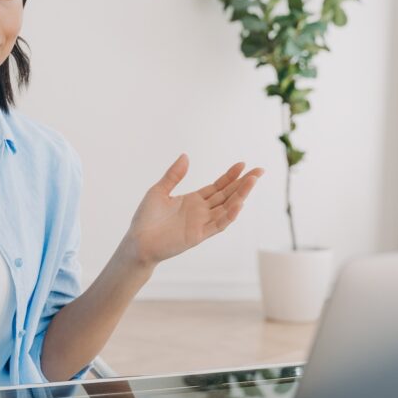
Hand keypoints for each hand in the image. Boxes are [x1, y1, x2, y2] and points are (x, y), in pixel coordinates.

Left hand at [124, 154, 262, 266]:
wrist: (138, 241)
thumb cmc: (146, 219)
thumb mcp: (159, 190)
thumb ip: (174, 175)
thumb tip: (186, 156)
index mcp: (193, 200)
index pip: (218, 186)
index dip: (230, 176)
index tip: (242, 164)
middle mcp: (201, 211)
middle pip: (227, 195)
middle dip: (243, 183)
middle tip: (259, 171)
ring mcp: (202, 223)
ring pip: (227, 208)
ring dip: (241, 196)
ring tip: (253, 182)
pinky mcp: (198, 235)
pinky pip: (218, 225)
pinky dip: (229, 216)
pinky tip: (239, 204)